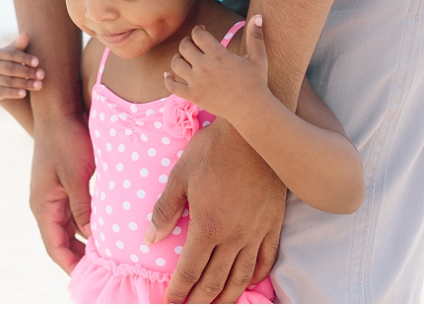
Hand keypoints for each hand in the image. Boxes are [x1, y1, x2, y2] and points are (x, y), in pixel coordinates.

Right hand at [0, 32, 43, 99]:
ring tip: (39, 85)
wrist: (3, 83)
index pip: (12, 55)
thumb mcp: (17, 54)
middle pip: (10, 69)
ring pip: (8, 82)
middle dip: (27, 72)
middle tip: (42, 75)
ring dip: (25, 83)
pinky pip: (2, 92)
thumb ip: (20, 45)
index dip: (25, 58)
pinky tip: (24, 93)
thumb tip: (25, 34)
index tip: (38, 62)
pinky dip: (13, 93)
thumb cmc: (13, 63)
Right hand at [30, 111, 94, 273]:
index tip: (89, 278)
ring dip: (83, 240)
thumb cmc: (66, 141)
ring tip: (106, 254)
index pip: (54, 246)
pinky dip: (85, 223)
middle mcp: (44, 203)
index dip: (71, 265)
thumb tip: (93, 237)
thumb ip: (83, 208)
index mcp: (43, 205)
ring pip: (67, 227)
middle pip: (60, 240)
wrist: (58, 110)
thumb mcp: (77, 176)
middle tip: (103, 271)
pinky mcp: (61, 184)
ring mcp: (52, 194)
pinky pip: (72, 212)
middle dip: (78, 257)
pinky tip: (104, 227)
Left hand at [146, 118, 285, 302]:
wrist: (254, 132)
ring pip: (242, 277)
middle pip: (215, 282)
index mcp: (208, 226)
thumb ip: (166, 211)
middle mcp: (234, 236)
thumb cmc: (212, 150)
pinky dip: (257, 276)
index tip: (169, 304)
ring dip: (227, 297)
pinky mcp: (273, 223)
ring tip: (216, 307)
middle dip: (199, 302)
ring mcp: (257, 232)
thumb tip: (150, 240)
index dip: (177, 292)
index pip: (189, 271)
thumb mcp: (180, 176)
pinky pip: (267, 259)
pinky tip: (248, 282)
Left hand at [165, 15, 272, 121]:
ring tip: (185, 58)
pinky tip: (168, 75)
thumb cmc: (256, 82)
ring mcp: (196, 82)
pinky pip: (172, 86)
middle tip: (193, 44)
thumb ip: (255, 36)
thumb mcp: (258, 57)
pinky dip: (168, 79)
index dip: (197, 30)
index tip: (201, 30)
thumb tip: (258, 16)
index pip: (197, 34)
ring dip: (178, 58)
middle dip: (187, 42)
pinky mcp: (193, 96)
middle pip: (184, 46)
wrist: (251, 109)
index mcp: (218, 54)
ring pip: (176, 64)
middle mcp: (204, 66)